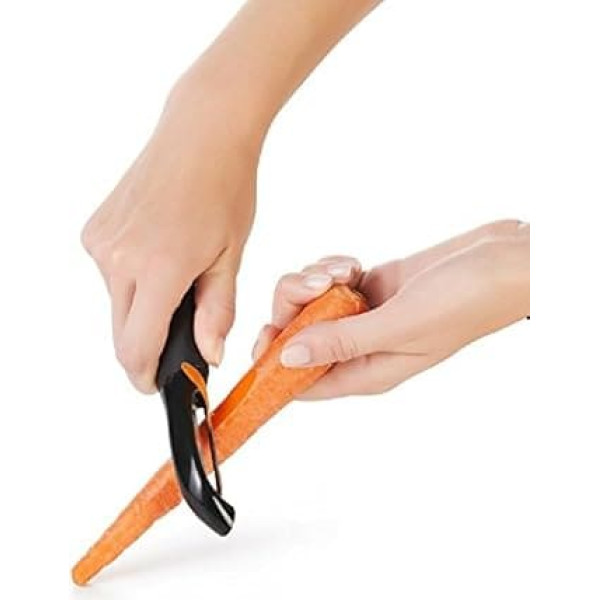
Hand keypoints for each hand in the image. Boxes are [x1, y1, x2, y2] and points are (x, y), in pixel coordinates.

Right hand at [81, 74, 263, 392]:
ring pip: (117, 303)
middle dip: (147, 345)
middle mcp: (118, 258)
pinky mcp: (95, 230)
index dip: (145, 375)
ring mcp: (101, 243)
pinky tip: (160, 253)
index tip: (156, 385)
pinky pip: (111, 274)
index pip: (137, 347)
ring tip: (178, 276)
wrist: (201, 132)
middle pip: (122, 331)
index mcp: (158, 269)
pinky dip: (133, 279)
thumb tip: (209, 355)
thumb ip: (217, 312)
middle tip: (178, 339)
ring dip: (143, 307)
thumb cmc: (225, 188)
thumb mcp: (231, 256)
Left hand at [252, 220, 529, 398]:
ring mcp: (363, 315)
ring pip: (309, 303)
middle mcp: (361, 347)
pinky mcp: (369, 287)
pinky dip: (331, 268)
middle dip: (294, 306)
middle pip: (298, 335)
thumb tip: (289, 357)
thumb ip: (342, 342)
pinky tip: (353, 264)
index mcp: (368, 371)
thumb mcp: (400, 326)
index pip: (304, 384)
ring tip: (344, 270)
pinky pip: (328, 281)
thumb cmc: (466, 300)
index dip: (273, 366)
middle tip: (317, 285)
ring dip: (314, 281)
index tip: (259, 339)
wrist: (501, 261)